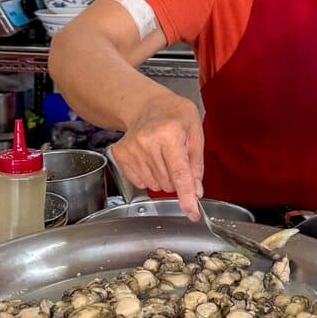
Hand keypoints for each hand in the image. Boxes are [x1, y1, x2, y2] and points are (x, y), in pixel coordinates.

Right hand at [112, 92, 203, 217]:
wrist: (147, 105)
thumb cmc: (175, 115)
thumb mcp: (195, 130)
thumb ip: (197, 163)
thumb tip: (195, 191)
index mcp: (169, 133)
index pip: (179, 172)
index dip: (186, 195)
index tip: (191, 212)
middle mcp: (147, 141)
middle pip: (167, 182)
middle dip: (177, 179)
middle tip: (176, 158)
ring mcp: (131, 149)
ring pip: (154, 184)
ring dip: (163, 178)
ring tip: (162, 155)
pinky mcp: (120, 154)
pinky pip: (140, 182)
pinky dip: (150, 176)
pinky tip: (150, 159)